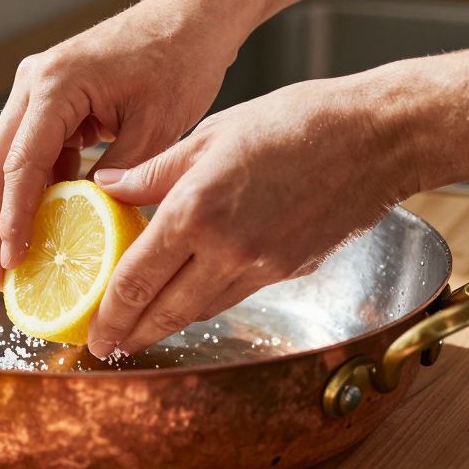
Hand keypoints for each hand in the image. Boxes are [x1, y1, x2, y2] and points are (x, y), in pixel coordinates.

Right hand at [0, 0, 251, 288]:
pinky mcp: (51, 99)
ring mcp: (37, 88)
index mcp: (54, 84)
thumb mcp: (155, 129)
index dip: (12, 219)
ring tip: (13, 261)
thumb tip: (91, 226)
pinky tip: (44, 227)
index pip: (19, 164)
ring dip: (8, 210)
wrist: (192, 17)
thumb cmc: (180, 61)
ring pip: (6, 160)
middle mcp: (33, 82)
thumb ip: (119, 178)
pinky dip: (34, 189)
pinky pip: (31, 151)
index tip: (12, 261)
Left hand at [86, 72, 421, 357]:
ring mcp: (262, 266)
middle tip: (107, 347)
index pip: (136, 278)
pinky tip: (191, 297)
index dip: (110, 312)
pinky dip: (206, 301)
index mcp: (196, 210)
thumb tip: (106, 188)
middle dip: (131, 335)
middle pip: (165, 311)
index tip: (93, 331)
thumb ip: (152, 172)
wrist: (376, 137)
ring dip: (167, 324)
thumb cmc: (294, 121)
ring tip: (141, 329)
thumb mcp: (209, 134)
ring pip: (200, 309)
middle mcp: (226, 249)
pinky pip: (235, 295)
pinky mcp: (289, 271)